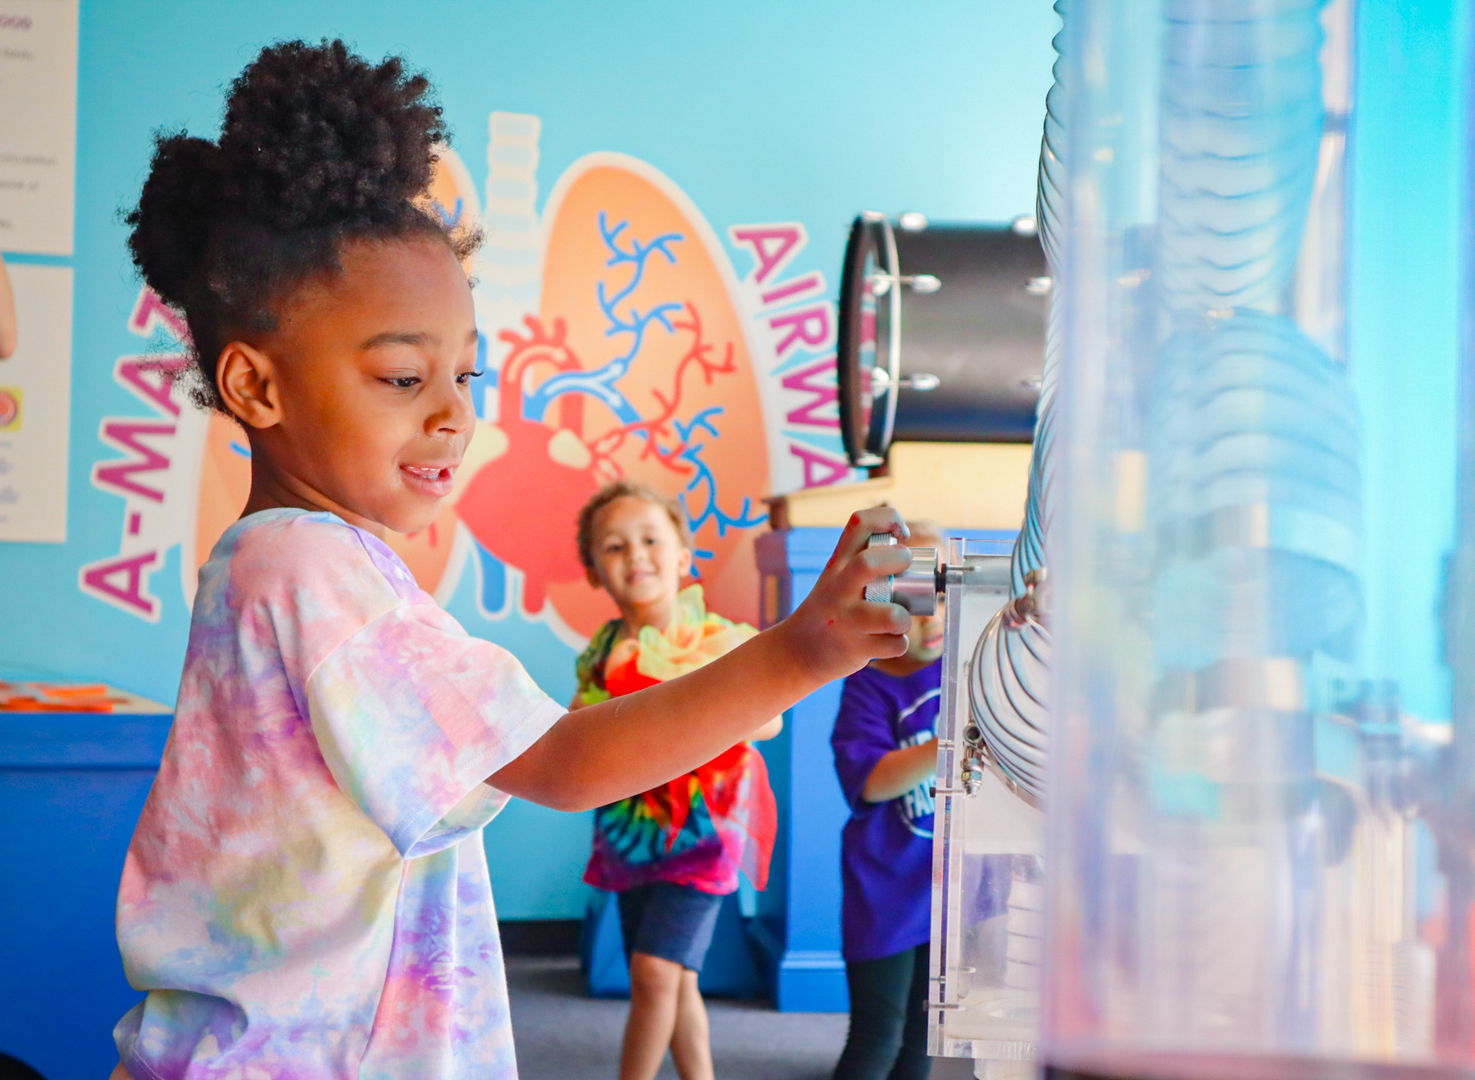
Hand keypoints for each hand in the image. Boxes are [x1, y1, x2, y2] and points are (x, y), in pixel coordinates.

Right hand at [775, 507, 912, 685]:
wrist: (797, 651)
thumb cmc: (830, 609)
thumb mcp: (836, 578)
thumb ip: (864, 563)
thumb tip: (910, 556)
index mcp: (838, 564)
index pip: (860, 523)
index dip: (888, 518)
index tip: (901, 533)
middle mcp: (839, 588)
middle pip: (869, 563)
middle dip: (898, 559)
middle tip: (904, 567)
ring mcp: (846, 620)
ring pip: (891, 615)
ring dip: (904, 618)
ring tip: (898, 619)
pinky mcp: (855, 648)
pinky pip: (894, 644)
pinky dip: (898, 643)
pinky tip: (886, 640)